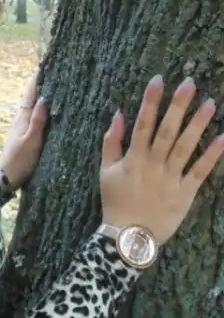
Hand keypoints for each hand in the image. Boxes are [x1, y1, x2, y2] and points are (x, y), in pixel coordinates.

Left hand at [0, 69, 47, 190]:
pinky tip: (53, 109)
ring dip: (45, 95)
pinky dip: (44, 108)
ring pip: (35, 106)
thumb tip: (44, 99)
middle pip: (33, 96)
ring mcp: (24, 126)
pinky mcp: (27, 134)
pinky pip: (37, 116)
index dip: (38, 78)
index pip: (31, 93)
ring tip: (59, 86)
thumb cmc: (20, 160)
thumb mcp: (31, 141)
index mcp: (23, 117)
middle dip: (43, 83)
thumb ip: (37, 121)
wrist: (8, 178)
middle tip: (58, 71)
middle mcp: (23, 118)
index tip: (47, 63)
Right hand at [100, 75, 223, 244]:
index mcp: (133, 158)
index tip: (158, 80)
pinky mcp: (185, 194)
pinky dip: (212, 155)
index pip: (142, 124)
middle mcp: (153, 165)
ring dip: (198, 125)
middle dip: (178, 106)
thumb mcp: (105, 170)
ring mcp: (170, 179)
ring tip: (210, 104)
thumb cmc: (115, 201)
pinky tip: (223, 138)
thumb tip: (118, 114)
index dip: (150, 102)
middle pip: (167, 131)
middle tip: (190, 83)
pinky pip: (200, 172)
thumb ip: (111, 142)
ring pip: (185, 147)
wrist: (129, 237)